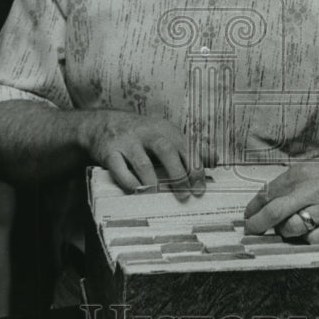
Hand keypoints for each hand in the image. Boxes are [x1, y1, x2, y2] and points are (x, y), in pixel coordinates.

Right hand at [80, 110, 204, 200]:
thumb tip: (214, 159)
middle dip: (178, 175)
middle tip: (184, 195)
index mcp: (165, 129)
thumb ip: (189, 147)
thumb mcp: (166, 134)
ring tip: (159, 195)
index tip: (200, 189)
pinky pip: (119, 169)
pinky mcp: (109, 151)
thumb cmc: (142, 134)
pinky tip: (136, 191)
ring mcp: (127, 141)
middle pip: (167, 152)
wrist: (103, 123)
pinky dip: (129, 182)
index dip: (195, 169)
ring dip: (152, 182)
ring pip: (143, 162)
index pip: (186, 148)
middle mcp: (147, 133)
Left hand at [244, 149, 318, 242]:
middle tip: (251, 230)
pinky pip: (314, 240)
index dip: (254, 207)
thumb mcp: (316, 164)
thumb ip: (293, 179)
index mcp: (304, 172)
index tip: (249, 214)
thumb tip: (269, 196)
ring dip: (282, 232)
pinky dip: (305, 240)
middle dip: (257, 225)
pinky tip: (304, 235)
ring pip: (292, 229)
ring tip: (282, 230)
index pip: (268, 192)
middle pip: (275, 212)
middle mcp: (313, 190)